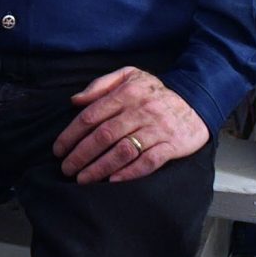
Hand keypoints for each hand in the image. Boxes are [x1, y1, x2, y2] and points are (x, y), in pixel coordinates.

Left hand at [52, 66, 208, 183]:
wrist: (197, 101)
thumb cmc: (155, 92)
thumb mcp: (129, 75)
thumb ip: (101, 85)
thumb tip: (75, 100)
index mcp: (126, 93)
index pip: (91, 115)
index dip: (71, 134)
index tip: (58, 149)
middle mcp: (140, 110)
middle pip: (103, 135)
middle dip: (81, 154)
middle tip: (66, 168)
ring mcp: (157, 129)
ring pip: (123, 150)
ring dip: (100, 167)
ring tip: (83, 179)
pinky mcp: (172, 145)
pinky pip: (148, 162)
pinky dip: (130, 173)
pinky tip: (113, 181)